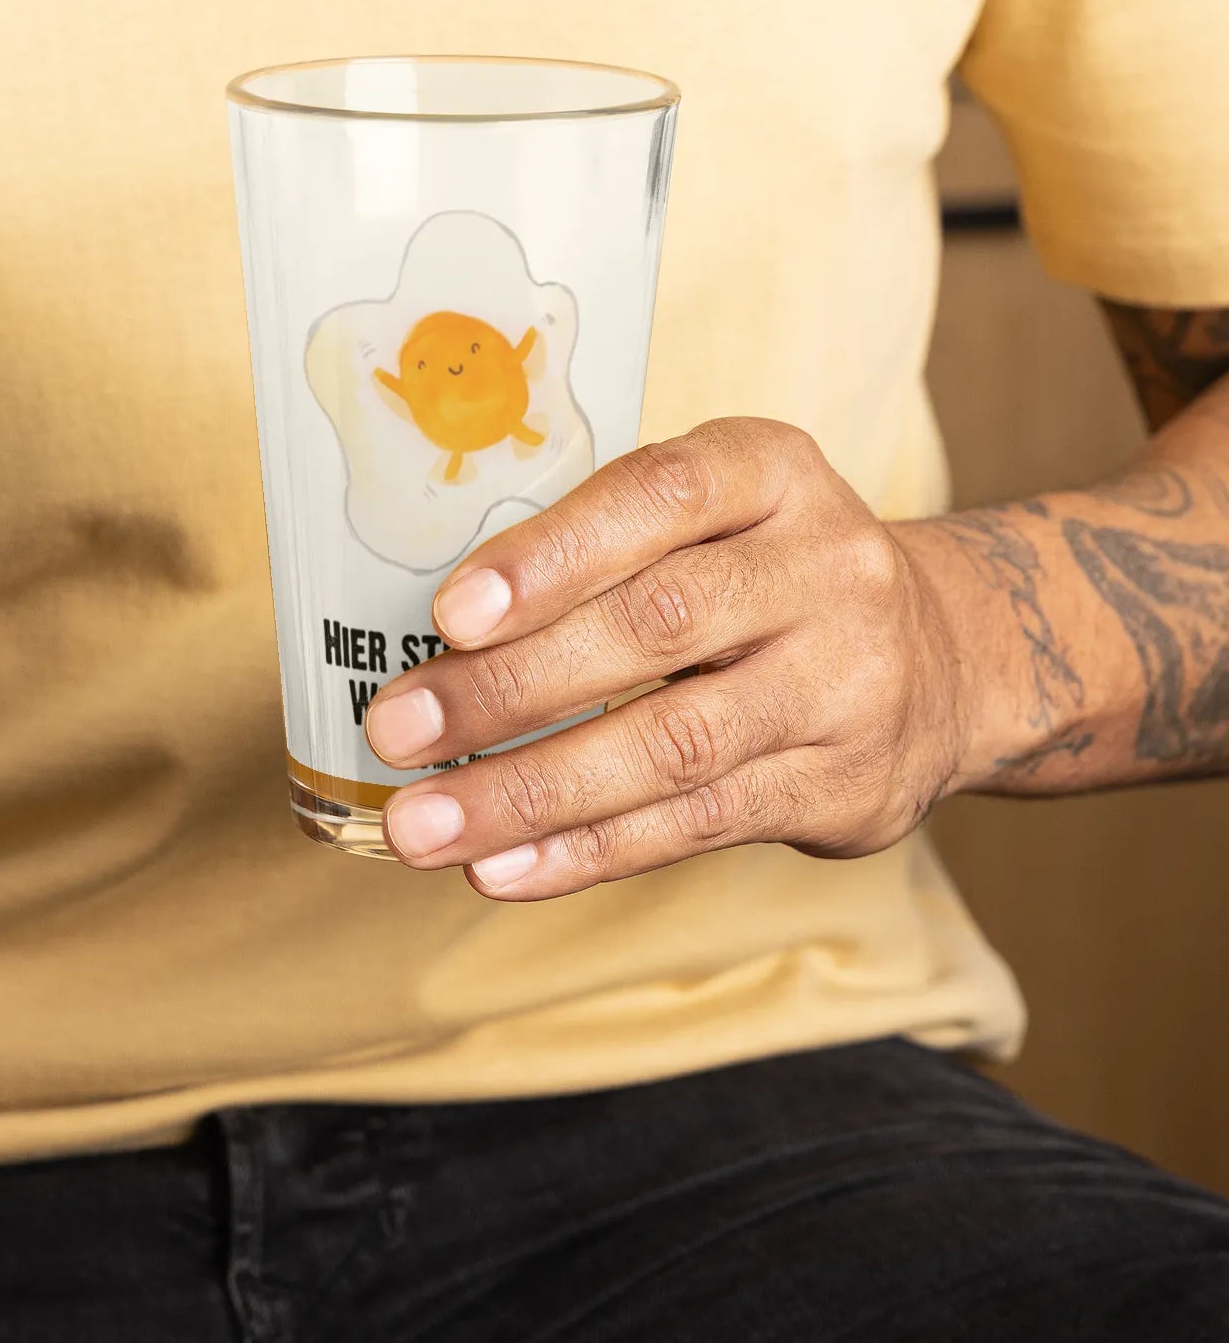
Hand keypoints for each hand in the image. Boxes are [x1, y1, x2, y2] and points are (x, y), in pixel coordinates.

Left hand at [363, 418, 973, 898]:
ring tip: (424, 826)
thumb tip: (431, 640)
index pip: (662, 495)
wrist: (946, 661)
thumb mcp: (714, 518)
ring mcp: (843, 683)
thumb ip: (603, 550)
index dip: (553, 555)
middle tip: (397, 729)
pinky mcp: (839, 785)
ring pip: (673, 745)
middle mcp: (823, 569)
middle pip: (657, 628)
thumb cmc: (766, 579)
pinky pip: (697, 824)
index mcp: (772, 473)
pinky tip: (501, 869)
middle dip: (510, 687)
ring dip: (531, 792)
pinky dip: (587, 851)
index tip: (451, 612)